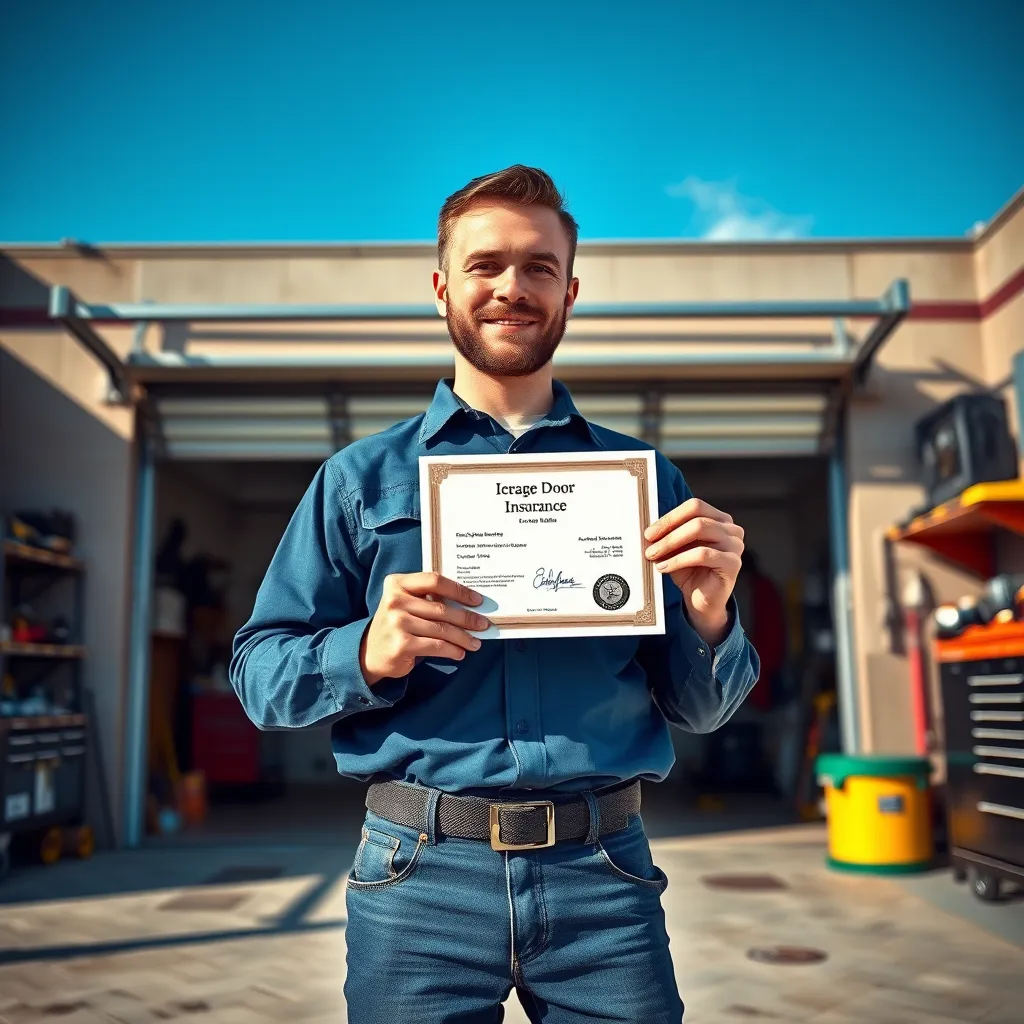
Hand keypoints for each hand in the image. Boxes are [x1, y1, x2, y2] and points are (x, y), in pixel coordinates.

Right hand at [360, 572, 489, 685]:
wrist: (370, 653)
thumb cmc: (397, 624)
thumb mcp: (406, 603)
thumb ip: (429, 598)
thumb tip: (469, 605)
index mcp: (397, 583)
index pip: (434, 580)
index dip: (459, 590)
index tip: (477, 600)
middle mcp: (395, 600)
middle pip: (441, 608)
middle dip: (467, 618)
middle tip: (483, 624)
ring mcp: (397, 623)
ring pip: (442, 629)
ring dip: (463, 637)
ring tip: (475, 643)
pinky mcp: (402, 644)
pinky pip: (436, 646)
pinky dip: (452, 650)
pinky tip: (460, 653)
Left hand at [644, 498, 743, 644]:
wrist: (702, 601)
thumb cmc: (690, 572)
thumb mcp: (676, 549)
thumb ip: (667, 535)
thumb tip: (648, 528)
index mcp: (719, 520)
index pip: (695, 506)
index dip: (670, 517)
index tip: (650, 531)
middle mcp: (731, 529)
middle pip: (696, 518)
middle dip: (668, 530)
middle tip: (649, 543)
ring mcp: (735, 545)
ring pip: (699, 530)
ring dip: (670, 543)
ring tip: (654, 555)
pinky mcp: (732, 563)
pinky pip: (702, 554)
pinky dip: (678, 559)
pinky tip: (664, 567)